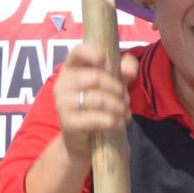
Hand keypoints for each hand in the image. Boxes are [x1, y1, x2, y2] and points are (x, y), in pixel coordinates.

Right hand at [52, 46, 137, 160]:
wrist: (81, 140)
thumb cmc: (96, 107)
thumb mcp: (111, 84)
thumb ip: (123, 71)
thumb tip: (131, 70)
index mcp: (71, 68)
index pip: (78, 52)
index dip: (96, 55)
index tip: (110, 67)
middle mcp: (62, 83)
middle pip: (95, 77)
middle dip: (117, 88)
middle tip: (126, 100)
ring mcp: (63, 104)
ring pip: (98, 99)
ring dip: (118, 107)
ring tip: (126, 114)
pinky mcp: (68, 123)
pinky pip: (95, 119)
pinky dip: (113, 122)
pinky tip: (120, 124)